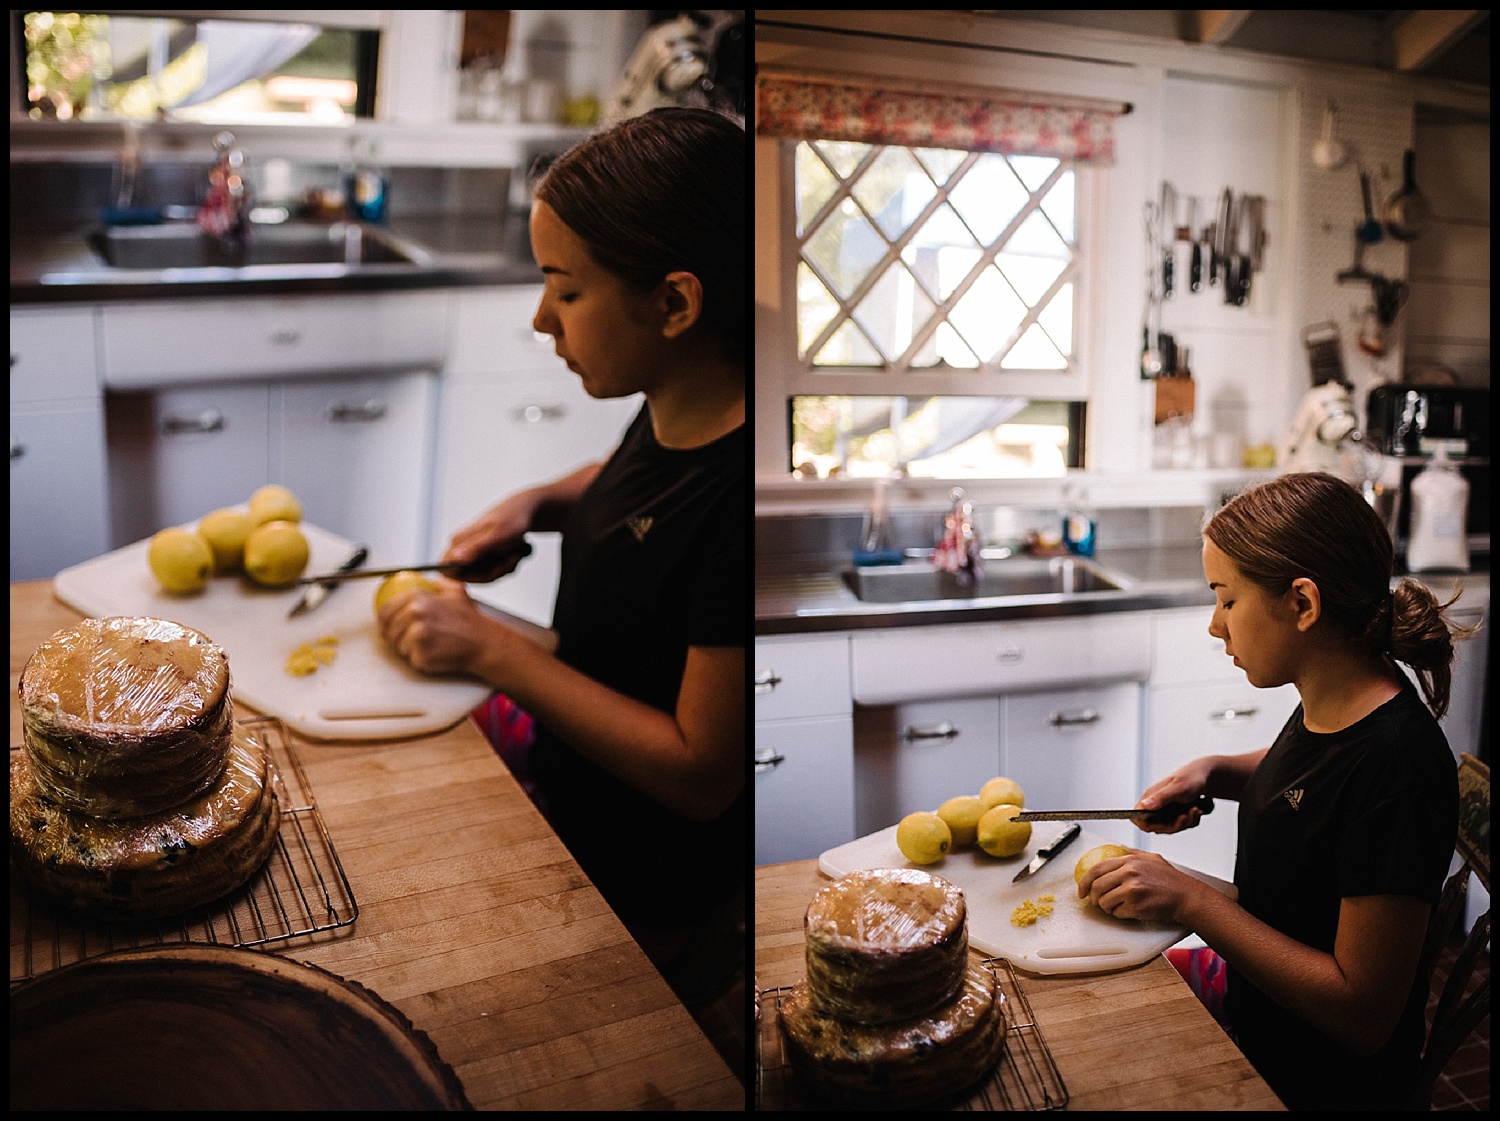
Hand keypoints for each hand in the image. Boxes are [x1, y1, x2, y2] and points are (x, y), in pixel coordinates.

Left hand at [377, 576, 507, 676]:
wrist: (484, 643)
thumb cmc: (469, 621)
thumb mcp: (455, 591)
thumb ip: (435, 583)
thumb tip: (419, 580)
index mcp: (418, 598)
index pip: (384, 611)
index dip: (383, 621)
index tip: (386, 626)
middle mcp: (415, 614)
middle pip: (388, 630)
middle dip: (396, 636)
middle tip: (411, 638)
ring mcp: (417, 636)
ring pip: (398, 646)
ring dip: (409, 648)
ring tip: (430, 644)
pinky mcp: (421, 655)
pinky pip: (410, 659)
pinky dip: (419, 658)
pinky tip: (435, 652)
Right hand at [443, 494, 536, 582]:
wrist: (527, 511)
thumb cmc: (512, 519)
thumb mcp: (496, 535)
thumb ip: (476, 547)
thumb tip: (456, 558)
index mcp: (458, 542)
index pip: (448, 572)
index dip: (470, 578)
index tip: (493, 570)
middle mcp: (462, 548)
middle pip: (471, 577)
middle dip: (495, 572)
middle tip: (511, 558)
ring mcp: (474, 553)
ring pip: (486, 576)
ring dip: (505, 568)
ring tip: (515, 553)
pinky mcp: (485, 556)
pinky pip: (495, 572)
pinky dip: (508, 565)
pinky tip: (516, 553)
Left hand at [1078, 849, 1199, 922]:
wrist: (1187, 897)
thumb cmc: (1172, 881)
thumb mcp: (1152, 858)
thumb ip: (1133, 853)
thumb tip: (1118, 848)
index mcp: (1130, 861)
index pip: (1097, 869)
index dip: (1085, 881)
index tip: (1082, 890)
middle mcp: (1129, 873)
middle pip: (1097, 886)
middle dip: (1093, 897)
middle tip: (1096, 901)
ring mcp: (1132, 890)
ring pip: (1104, 901)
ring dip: (1106, 907)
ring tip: (1116, 906)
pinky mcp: (1136, 906)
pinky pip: (1117, 913)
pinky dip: (1119, 914)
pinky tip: (1129, 910)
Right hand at [1133, 759, 1214, 834]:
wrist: (1208, 777)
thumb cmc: (1192, 778)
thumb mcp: (1178, 788)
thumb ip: (1161, 797)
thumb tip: (1144, 805)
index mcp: (1151, 796)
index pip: (1137, 817)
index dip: (1146, 825)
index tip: (1163, 824)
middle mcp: (1157, 804)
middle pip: (1157, 827)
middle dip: (1174, 825)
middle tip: (1185, 815)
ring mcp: (1167, 810)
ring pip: (1171, 828)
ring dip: (1186, 822)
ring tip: (1195, 809)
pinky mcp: (1177, 814)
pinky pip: (1182, 825)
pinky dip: (1192, 820)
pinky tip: (1197, 809)